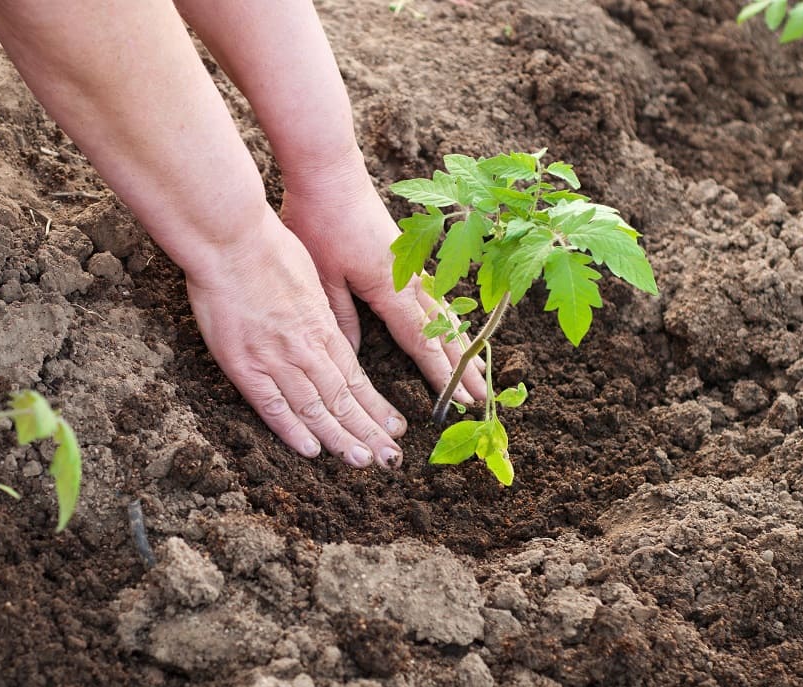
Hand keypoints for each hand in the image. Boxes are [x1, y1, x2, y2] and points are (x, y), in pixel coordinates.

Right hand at [185, 211, 406, 467]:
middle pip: (343, 399)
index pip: (356, 377)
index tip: (395, 427)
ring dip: (341, 438)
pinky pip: (272, 405)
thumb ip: (320, 310)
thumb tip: (328, 329)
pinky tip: (313, 450)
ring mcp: (275, 359)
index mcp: (322, 326)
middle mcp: (305, 348)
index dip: (376, 406)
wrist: (230, 239)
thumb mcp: (309, 276)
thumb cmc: (267, 248)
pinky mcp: (244, 364)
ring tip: (364, 462)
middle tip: (391, 459)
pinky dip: (293, 430)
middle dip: (369, 431)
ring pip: (315, 408)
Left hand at [280, 165, 487, 405]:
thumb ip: (341, 318)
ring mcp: (411, 265)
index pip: (420, 340)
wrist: (329, 170)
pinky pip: (435, 295)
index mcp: (389, 288)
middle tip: (482, 398)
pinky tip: (453, 327)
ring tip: (479, 370)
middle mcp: (409, 279)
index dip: (440, 373)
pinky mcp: (406, 254)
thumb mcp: (321, 276)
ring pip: (444, 313)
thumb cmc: (319, 220)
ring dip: (461, 343)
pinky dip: (449, 318)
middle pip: (443, 331)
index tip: (457, 400)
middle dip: (462, 366)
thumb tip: (353, 359)